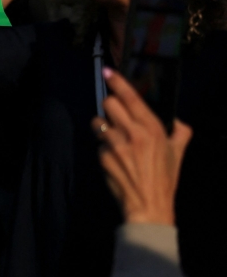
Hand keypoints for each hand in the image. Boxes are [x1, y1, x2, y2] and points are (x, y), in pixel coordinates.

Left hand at [92, 68, 192, 224]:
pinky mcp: (103, 156)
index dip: (118, 82)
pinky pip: (98, 142)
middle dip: (110, 107)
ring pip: (98, 121)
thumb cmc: (165, 178)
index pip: (131, 97)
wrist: (148, 204)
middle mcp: (133, 133)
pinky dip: (103, 146)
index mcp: (152, 128)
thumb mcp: (178, 153)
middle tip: (116, 116)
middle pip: (109, 103)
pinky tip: (114, 156)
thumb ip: (180, 132)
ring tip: (114, 138)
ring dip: (103, 126)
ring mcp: (116, 144)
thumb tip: (178, 120)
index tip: (108, 72)